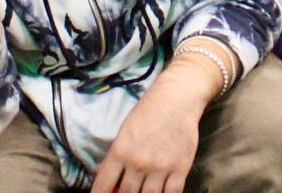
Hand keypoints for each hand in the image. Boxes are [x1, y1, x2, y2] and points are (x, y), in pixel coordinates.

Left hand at [91, 54, 215, 192]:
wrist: (177, 98)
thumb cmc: (149, 111)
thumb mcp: (125, 130)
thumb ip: (114, 156)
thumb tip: (100, 174)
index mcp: (120, 151)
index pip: (103, 185)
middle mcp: (138, 162)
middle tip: (127, 192)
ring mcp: (160, 167)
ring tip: (143, 191)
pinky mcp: (180, 168)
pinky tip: (162, 192)